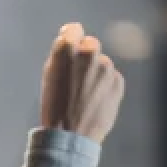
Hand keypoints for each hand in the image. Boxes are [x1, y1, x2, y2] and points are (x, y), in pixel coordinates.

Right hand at [39, 22, 124, 143]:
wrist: (70, 137)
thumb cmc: (54, 109)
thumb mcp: (48, 78)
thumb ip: (60, 56)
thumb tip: (68, 40)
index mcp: (68, 51)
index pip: (73, 29)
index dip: (69, 38)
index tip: (68, 46)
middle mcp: (90, 54)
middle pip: (90, 44)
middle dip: (83, 57)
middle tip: (75, 79)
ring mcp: (107, 68)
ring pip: (101, 63)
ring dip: (94, 74)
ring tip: (83, 96)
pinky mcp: (118, 82)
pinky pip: (111, 78)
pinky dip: (104, 87)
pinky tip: (93, 102)